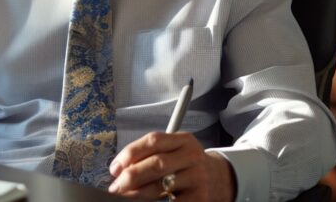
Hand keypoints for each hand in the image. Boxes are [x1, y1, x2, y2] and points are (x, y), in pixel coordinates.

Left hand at [107, 131, 235, 200]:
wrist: (221, 179)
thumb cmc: (188, 165)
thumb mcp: (175, 151)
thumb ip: (151, 154)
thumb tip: (119, 169)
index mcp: (183, 140)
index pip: (154, 140)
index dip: (130, 153)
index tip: (114, 168)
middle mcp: (192, 156)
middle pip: (156, 163)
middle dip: (131, 176)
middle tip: (115, 187)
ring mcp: (198, 177)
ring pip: (162, 185)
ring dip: (138, 193)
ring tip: (126, 197)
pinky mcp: (200, 198)